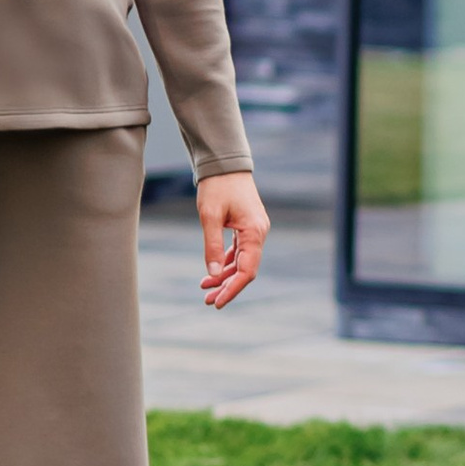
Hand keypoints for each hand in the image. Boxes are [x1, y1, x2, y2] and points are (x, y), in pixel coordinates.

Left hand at [197, 169, 269, 307]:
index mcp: (254, 232)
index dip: (232, 289)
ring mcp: (255, 230)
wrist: (225, 163)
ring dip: (225, 276)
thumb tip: (212, 273)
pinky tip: (213, 272)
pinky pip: (239, 251)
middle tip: (208, 301)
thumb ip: (211, 246)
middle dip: (227, 286)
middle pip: (246, 269)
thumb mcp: (209, 216)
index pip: (247, 271)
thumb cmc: (217, 186)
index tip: (217, 302)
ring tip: (205, 288)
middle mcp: (259, 233)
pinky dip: (226, 262)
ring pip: (242, 261)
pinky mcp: (247, 227)